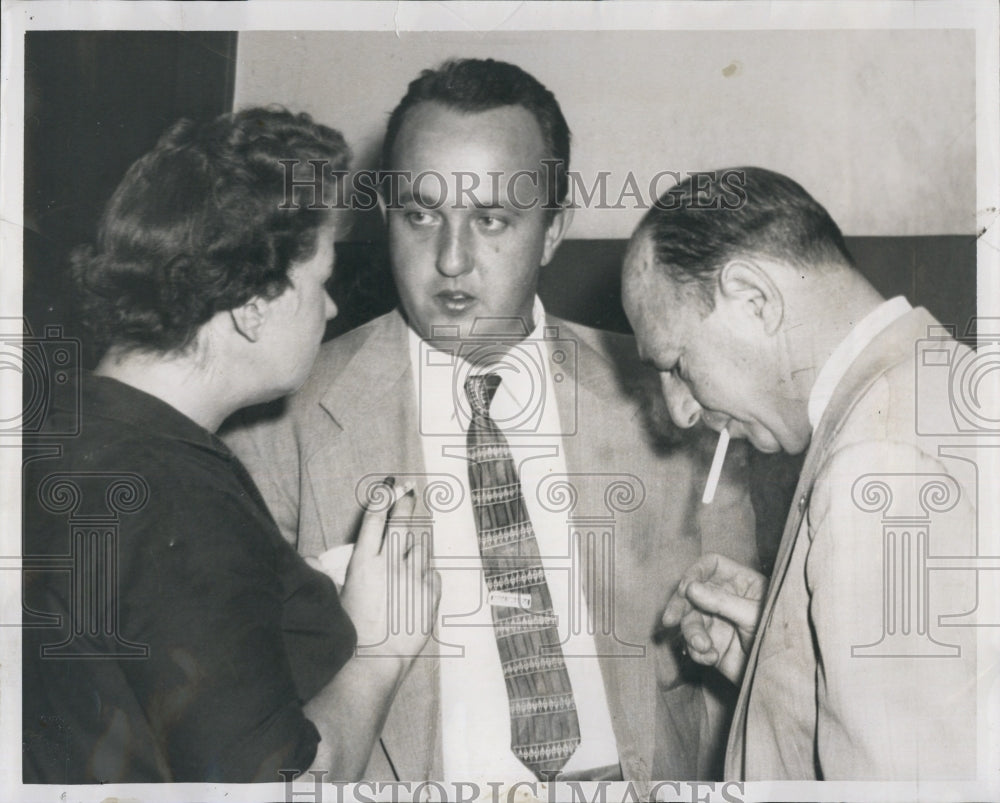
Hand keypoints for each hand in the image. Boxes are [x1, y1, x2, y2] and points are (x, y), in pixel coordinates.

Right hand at [339, 479, 440, 671]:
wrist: (374, 663)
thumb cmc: (350, 633)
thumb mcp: (333, 598)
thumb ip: (323, 574)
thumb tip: (308, 558)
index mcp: (365, 563)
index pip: (375, 520)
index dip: (383, 498)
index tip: (389, 486)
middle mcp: (391, 565)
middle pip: (402, 523)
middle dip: (406, 503)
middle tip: (411, 490)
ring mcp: (414, 578)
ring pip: (421, 545)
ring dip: (418, 536)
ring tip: (417, 529)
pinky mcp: (430, 594)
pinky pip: (433, 571)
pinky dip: (427, 568)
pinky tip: (421, 569)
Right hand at [662, 553, 766, 684]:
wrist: (784, 677)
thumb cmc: (779, 638)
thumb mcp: (752, 615)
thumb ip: (721, 601)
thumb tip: (690, 589)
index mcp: (740, 582)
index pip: (711, 565)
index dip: (695, 572)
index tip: (686, 588)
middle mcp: (724, 599)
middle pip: (692, 592)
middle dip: (679, 606)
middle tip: (670, 620)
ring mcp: (717, 622)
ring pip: (689, 620)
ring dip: (691, 634)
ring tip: (704, 647)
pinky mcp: (712, 645)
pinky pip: (693, 644)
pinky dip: (698, 652)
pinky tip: (711, 658)